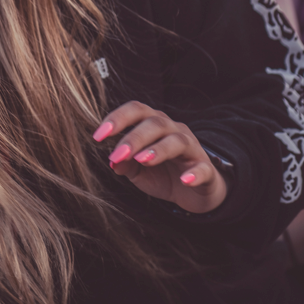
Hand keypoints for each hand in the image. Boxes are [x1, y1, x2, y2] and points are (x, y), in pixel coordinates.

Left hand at [93, 100, 226, 213]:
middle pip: (155, 123)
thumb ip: (125, 163)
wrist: (194, 193)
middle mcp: (173, 130)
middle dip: (134, 137)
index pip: (136, 110)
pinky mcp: (206, 169)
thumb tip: (112, 161)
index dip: (117, 118)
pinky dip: (194, 173)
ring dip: (158, 149)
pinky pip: (202, 168)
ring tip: (143, 160)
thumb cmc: (163, 174)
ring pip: (177, 141)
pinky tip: (185, 180)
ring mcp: (192, 148)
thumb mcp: (139, 171)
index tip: (98, 136)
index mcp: (154, 125)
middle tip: (118, 154)